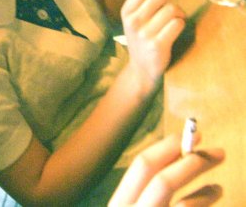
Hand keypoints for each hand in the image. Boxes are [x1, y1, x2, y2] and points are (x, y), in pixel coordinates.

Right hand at [109, 134, 224, 205]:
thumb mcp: (135, 205)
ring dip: (205, 191)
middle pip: (161, 180)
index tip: (190, 136)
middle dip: (191, 163)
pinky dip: (204, 200)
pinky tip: (214, 194)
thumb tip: (179, 154)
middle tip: (216, 152)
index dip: (167, 147)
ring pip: (182, 203)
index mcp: (119, 203)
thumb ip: (147, 189)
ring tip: (218, 188)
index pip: (141, 165)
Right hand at [120, 0, 185, 85]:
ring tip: (176, 19)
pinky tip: (175, 29)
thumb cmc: (142, 39)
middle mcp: (133, 21)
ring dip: (179, 12)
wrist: (141, 70)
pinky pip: (178, 24)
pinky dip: (181, 23)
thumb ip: (145, 1)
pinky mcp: (158, 45)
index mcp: (126, 11)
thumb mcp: (135, 19)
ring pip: (172, 9)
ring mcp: (145, 33)